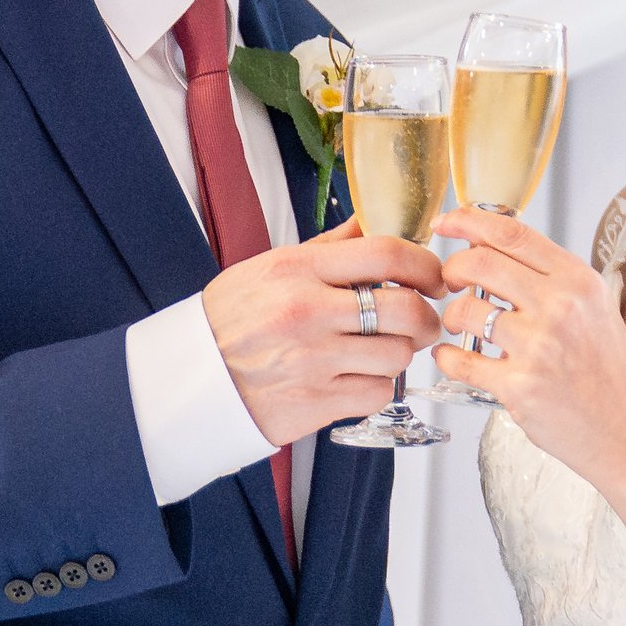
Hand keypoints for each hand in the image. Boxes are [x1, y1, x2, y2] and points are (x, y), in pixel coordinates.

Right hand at [207, 215, 446, 442]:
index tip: (432, 275)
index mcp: (297, 270)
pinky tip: (358, 376)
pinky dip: (376, 385)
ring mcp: (314, 360)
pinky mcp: (317, 401)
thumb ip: (326, 249)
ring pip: (397, 354)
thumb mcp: (269, 268)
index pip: (385, 253)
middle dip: (426, 315)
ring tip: (380, 350)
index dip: (423, 263)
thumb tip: (369, 223)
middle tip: (423, 319)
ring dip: (399, 353)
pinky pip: (377, 391)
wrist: (192, 379)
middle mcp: (308, 312)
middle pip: (405, 307)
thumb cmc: (229, 322)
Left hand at [433, 209, 625, 487]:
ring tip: (461, 326)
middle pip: (479, 263)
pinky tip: (453, 357)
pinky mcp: (519, 388)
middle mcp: (560, 308)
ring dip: (451, 316)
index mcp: (579, 282)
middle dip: (453, 269)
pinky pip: (461, 361)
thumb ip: (551, 279)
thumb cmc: (612, 374)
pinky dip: (447, 357)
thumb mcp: (594, 309)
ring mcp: (539, 348)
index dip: (469, 221)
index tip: (447, 222)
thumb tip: (493, 250)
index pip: (512, 233)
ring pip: (465, 311)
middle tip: (450, 280)